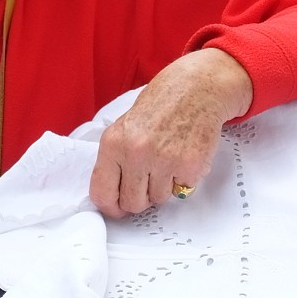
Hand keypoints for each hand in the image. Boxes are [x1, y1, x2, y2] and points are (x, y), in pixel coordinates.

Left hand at [89, 49, 252, 216]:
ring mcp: (164, 161)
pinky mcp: (189, 166)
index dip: (110, 206)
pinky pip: (182, 191)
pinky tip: (182, 156)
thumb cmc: (158, 107)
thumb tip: (110, 196)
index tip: (117, 208)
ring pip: (158, 199)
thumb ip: (115, 160)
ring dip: (162, 187)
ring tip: (166, 160)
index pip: (102, 193)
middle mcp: (136, 154)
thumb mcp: (123, 128)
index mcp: (113, 144)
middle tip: (146, 180)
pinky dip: (183, 180)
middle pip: (132, 204)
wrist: (194, 90)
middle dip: (139, 198)